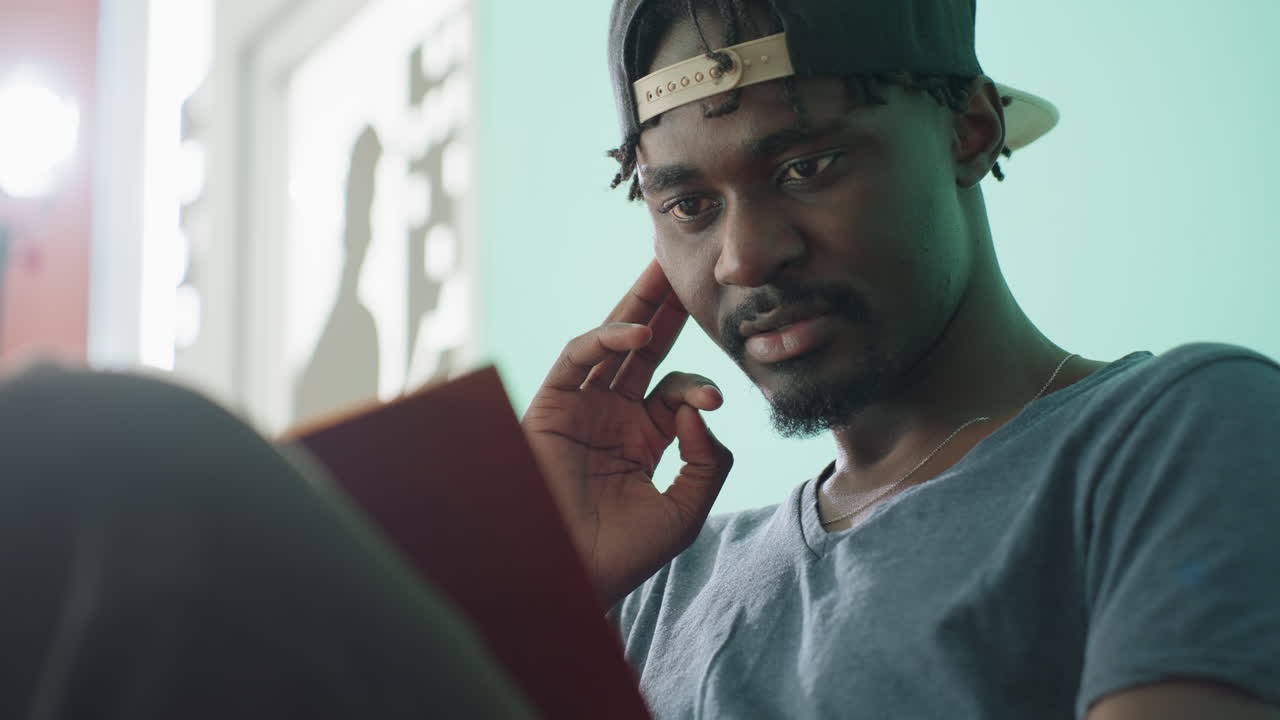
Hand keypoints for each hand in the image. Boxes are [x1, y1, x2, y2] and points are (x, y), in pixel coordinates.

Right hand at [522, 260, 732, 608]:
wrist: (570, 576)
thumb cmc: (623, 554)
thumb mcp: (684, 510)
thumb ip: (706, 460)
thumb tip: (698, 409)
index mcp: (643, 438)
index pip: (676, 390)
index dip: (698, 388)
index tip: (714, 404)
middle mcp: (611, 415)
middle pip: (644, 350)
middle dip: (666, 309)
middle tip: (687, 268)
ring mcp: (581, 407)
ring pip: (610, 342)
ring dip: (637, 305)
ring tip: (663, 272)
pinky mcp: (551, 404)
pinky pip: (576, 358)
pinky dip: (605, 339)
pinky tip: (637, 334)